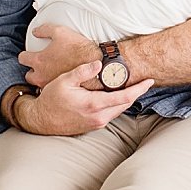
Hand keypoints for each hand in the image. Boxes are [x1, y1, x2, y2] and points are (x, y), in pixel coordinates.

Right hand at [17, 61, 152, 135]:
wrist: (40, 120)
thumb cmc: (51, 99)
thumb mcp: (64, 81)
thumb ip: (83, 71)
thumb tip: (99, 63)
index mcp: (94, 104)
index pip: (125, 97)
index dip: (139, 89)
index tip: (150, 81)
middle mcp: (98, 116)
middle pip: (126, 103)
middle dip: (137, 92)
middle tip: (145, 79)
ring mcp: (97, 123)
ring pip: (119, 109)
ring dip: (127, 98)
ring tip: (134, 85)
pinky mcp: (94, 126)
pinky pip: (111, 113)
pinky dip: (118, 104)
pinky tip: (118, 95)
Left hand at [19, 24, 100, 87]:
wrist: (95, 63)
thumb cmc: (78, 48)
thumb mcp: (60, 32)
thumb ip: (45, 30)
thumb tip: (35, 31)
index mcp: (39, 60)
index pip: (22, 58)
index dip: (25, 55)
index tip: (29, 54)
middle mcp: (42, 75)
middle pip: (28, 76)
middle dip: (32, 70)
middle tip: (40, 65)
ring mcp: (51, 85)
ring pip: (40, 84)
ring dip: (43, 79)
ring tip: (51, 73)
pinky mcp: (61, 90)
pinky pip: (53, 90)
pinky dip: (54, 85)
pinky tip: (61, 79)